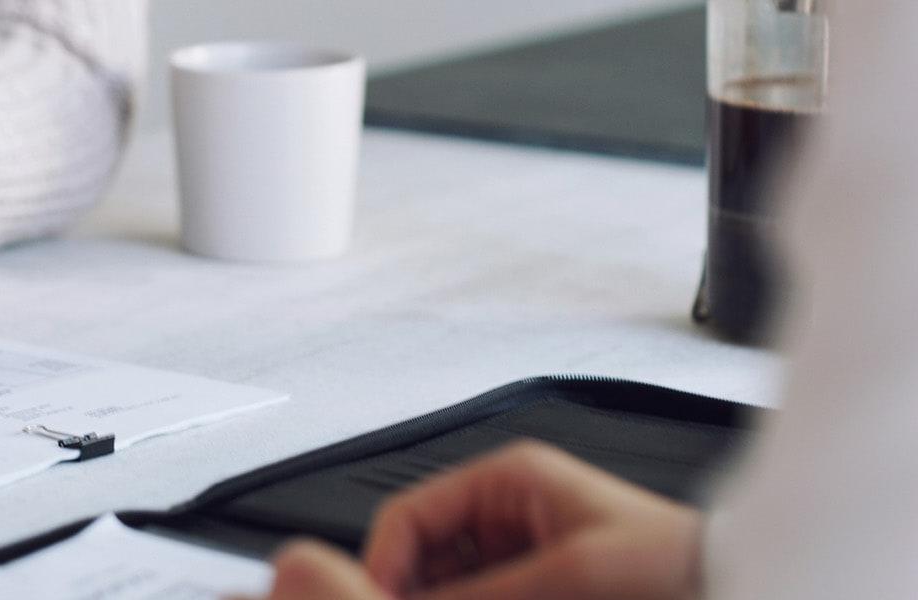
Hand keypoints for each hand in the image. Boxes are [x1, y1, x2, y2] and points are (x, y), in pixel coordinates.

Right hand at [264, 441, 700, 599]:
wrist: (734, 585)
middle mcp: (503, 509)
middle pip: (418, 557)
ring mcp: (515, 550)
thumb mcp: (568, 574)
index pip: (407, 518)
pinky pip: (476, 598)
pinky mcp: (531, 585)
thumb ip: (480, 594)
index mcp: (505, 478)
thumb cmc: (671, 561)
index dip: (382, 566)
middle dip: (412, 592)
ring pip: (443, 584)